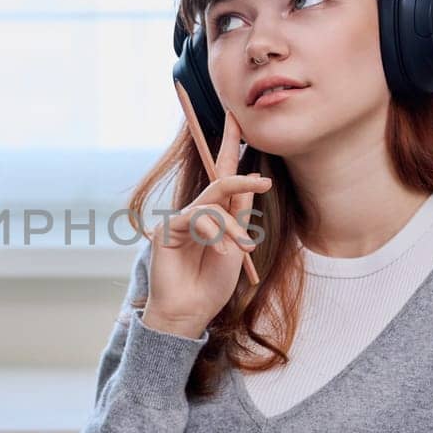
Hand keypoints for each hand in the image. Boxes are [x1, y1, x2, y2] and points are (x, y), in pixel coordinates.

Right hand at [143, 109, 268, 337]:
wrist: (190, 312)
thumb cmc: (212, 284)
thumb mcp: (235, 247)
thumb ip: (238, 214)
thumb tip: (253, 181)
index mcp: (217, 216)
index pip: (224, 176)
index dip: (230, 147)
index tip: (236, 120)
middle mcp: (199, 213)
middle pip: (218, 180)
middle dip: (238, 174)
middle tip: (265, 182)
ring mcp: (181, 220)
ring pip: (212, 204)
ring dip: (231, 226)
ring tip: (241, 248)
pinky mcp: (167, 230)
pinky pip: (197, 218)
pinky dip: (214, 232)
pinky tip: (221, 250)